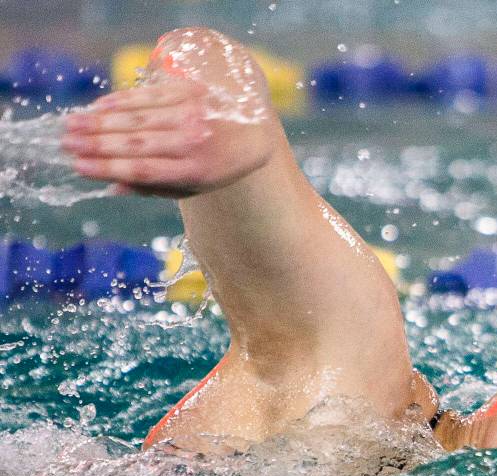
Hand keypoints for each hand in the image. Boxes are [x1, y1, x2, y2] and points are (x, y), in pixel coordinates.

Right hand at [61, 78, 271, 198]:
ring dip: (101, 121)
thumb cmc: (217, 166)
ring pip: (139, 119)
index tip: (78, 166)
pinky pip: (149, 96)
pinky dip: (121, 101)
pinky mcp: (191, 92)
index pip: (144, 170)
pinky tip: (98, 107)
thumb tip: (111, 188)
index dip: (108, 168)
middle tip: (66, 143)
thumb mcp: (194, 187)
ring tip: (72, 125)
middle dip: (97, 144)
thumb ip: (154, 188)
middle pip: (137, 144)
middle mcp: (194, 142)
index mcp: (196, 172)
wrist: (255, 132)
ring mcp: (193, 115)